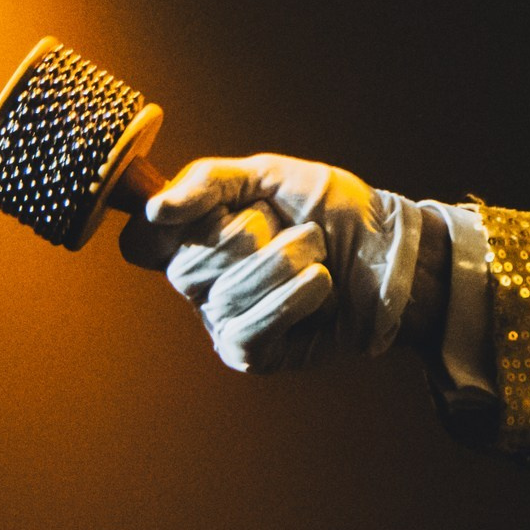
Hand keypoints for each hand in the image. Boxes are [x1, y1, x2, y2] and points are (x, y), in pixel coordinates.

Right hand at [118, 154, 424, 373]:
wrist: (388, 251)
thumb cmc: (329, 210)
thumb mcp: (270, 175)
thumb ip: (209, 181)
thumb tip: (155, 208)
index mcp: (196, 234)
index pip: (141, 242)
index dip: (156, 229)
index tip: (194, 211)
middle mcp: (201, 282)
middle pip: (186, 267)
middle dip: (247, 237)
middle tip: (287, 225)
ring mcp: (224, 320)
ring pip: (225, 297)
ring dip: (283, 264)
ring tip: (317, 250)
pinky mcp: (253, 354)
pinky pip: (249, 332)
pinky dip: (290, 302)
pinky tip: (320, 285)